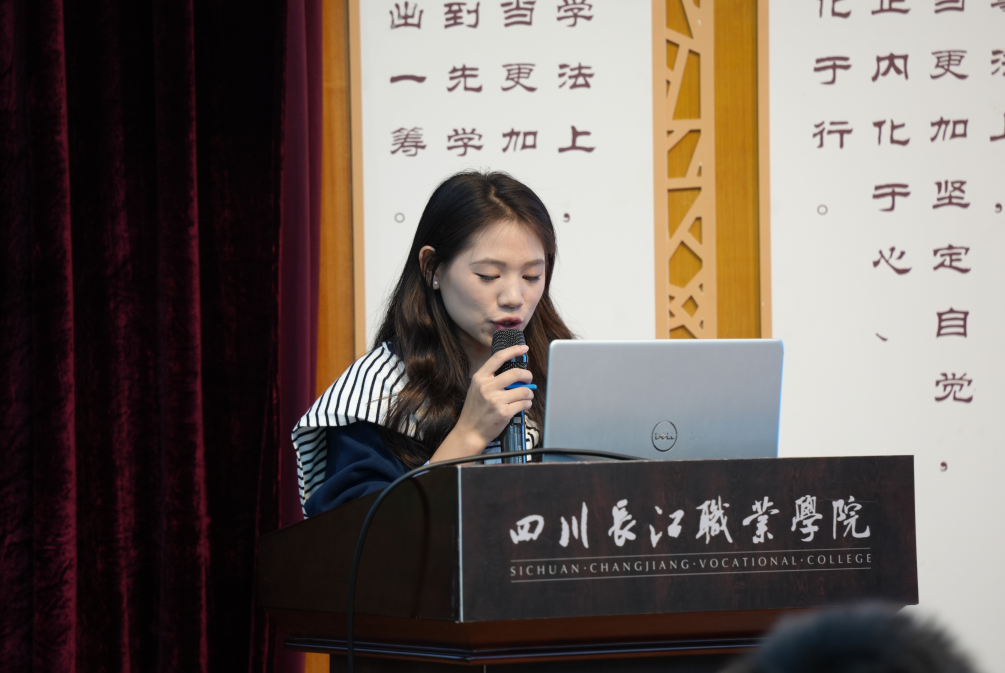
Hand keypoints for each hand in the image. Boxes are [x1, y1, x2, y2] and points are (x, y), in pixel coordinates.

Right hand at [430, 344, 532, 462]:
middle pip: (516, 373)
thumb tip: (513, 371)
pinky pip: (524, 404)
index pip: (498, 357)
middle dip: (527, 375)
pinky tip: (522, 406)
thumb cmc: (475, 410)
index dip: (513, 350)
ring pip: (524, 390)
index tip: (523, 348)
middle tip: (529, 379)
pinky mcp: (504, 412)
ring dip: (529, 393)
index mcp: (480, 378)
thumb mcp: (476, 388)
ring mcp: (496, 400)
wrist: (470, 431)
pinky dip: (527, 404)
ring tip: (525, 396)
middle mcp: (487, 387)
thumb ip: (491, 378)